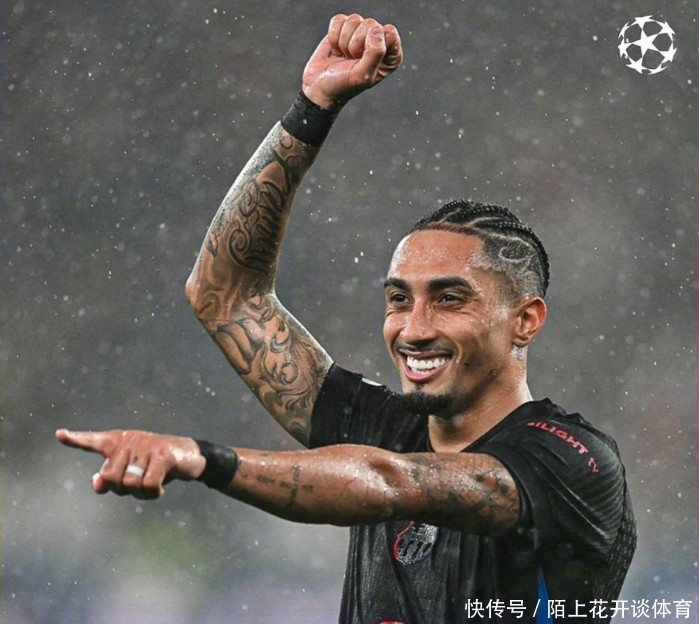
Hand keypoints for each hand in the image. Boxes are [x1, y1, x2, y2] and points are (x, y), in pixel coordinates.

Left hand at [56, 428, 204, 498]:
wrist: (190, 456)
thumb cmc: (155, 465)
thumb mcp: (131, 472)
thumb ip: (111, 479)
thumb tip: (97, 484)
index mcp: (119, 442)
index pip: (94, 441)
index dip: (76, 439)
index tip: (59, 435)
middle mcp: (129, 440)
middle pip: (110, 478)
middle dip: (122, 490)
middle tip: (138, 486)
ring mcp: (146, 446)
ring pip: (129, 484)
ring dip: (141, 493)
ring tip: (152, 487)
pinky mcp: (162, 455)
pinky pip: (148, 484)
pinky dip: (153, 493)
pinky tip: (161, 489)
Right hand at [302, 13, 402, 109]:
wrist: (320, 88)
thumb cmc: (343, 85)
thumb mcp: (363, 75)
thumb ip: (375, 53)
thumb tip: (376, 29)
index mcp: (391, 56)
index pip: (390, 33)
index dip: (373, 45)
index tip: (364, 61)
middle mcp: (378, 42)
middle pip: (370, 24)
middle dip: (355, 45)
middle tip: (351, 61)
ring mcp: (360, 34)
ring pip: (354, 20)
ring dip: (343, 42)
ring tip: (344, 57)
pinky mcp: (343, 29)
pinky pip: (339, 20)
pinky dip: (333, 36)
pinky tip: (336, 50)